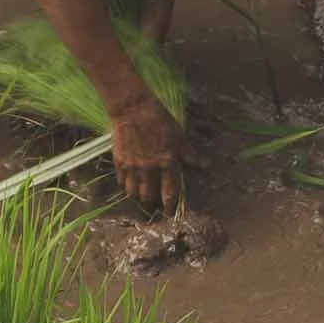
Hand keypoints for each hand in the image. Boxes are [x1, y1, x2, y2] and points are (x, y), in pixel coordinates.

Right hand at [107, 94, 190, 211]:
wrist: (132, 109)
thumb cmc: (159, 120)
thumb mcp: (179, 135)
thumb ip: (189, 154)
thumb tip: (204, 167)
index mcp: (167, 162)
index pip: (170, 192)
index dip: (170, 206)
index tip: (169, 213)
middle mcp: (149, 168)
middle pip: (148, 196)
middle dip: (151, 202)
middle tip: (152, 203)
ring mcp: (132, 166)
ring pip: (133, 192)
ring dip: (137, 195)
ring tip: (140, 195)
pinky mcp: (119, 162)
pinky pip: (122, 181)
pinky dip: (126, 184)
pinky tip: (129, 182)